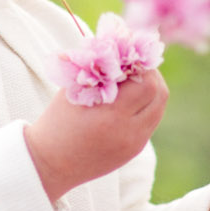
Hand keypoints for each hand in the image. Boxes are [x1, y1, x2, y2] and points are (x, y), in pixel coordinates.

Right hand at [24, 71, 168, 202]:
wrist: (50, 164)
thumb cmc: (57, 121)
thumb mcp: (73, 90)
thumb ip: (99, 69)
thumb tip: (120, 46)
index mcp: (111, 114)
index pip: (146, 83)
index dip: (143, 66)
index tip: (131, 59)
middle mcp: (127, 131)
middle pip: (159, 95)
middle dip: (151, 76)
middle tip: (137, 68)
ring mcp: (133, 144)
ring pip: (158, 109)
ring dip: (151, 92)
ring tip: (134, 83)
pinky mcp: (134, 151)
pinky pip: (150, 123)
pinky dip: (145, 108)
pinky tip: (129, 102)